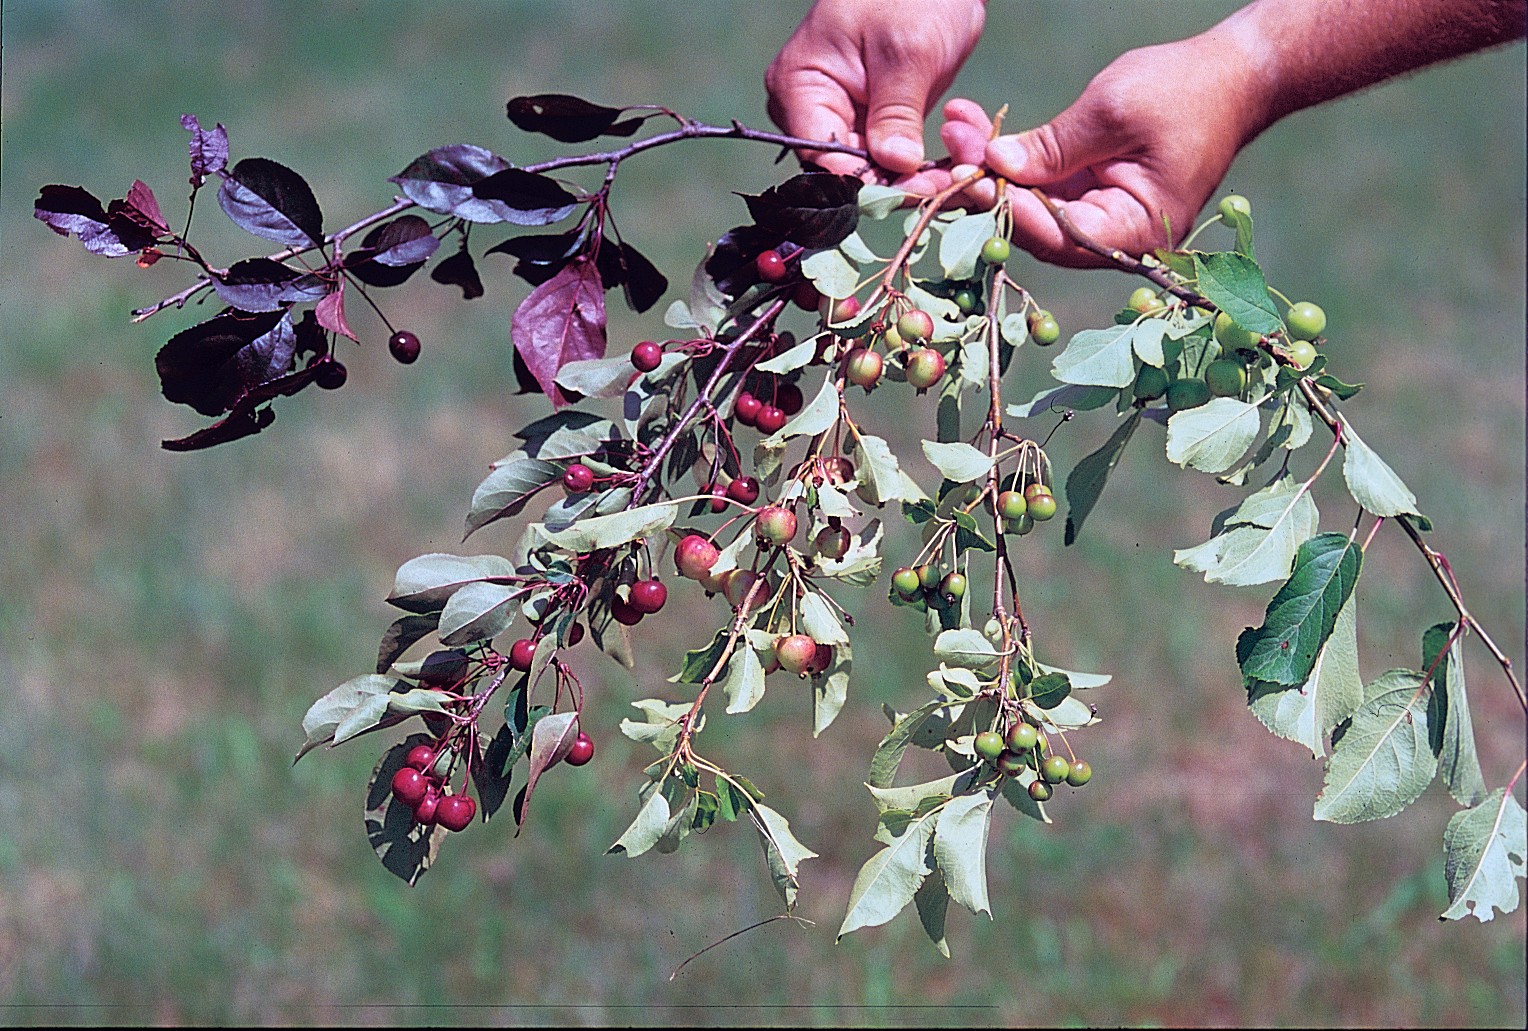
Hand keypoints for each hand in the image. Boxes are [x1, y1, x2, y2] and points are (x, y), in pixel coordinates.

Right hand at [765, 0, 985, 190]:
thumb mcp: (908, 51)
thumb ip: (897, 112)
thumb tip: (894, 169)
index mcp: (799, 87)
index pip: (822, 156)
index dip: (865, 183)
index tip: (914, 191)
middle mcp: (809, 109)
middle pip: (843, 171)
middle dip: (893, 185)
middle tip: (944, 188)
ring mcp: (839, 117)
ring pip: (869, 172)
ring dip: (910, 180)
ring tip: (953, 177)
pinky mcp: (869, 121)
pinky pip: (887, 159)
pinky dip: (916, 166)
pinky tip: (947, 168)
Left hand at [939, 32, 1259, 266]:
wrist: (1233, 74)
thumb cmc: (1185, 91)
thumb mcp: (1113, 112)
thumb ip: (1053, 146)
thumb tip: (994, 167)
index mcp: (1134, 232)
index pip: (1058, 235)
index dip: (1009, 208)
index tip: (970, 176)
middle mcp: (1114, 237)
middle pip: (1034, 225)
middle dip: (987, 184)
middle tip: (950, 144)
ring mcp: (1099, 215)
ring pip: (1029, 203)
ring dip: (988, 166)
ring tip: (955, 126)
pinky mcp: (1087, 192)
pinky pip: (1038, 185)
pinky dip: (1007, 158)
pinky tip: (972, 130)